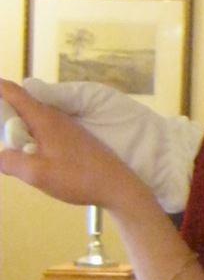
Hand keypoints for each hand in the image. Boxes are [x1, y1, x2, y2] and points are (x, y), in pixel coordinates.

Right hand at [0, 79, 152, 214]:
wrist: (117, 186)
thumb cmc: (78, 178)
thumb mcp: (37, 174)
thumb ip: (11, 162)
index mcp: (44, 118)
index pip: (14, 92)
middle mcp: (55, 117)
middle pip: (21, 106)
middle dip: (6, 117)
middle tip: (9, 143)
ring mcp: (66, 127)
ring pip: (33, 120)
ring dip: (20, 130)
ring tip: (18, 150)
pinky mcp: (74, 138)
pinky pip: (45, 131)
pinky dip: (33, 138)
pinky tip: (34, 157)